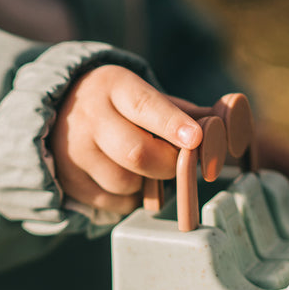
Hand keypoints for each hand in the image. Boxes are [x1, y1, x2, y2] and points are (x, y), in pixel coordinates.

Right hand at [49, 65, 202, 215]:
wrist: (63, 112)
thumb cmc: (119, 106)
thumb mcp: (144, 96)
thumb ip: (181, 112)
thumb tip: (225, 127)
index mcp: (114, 86)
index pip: (145, 106)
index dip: (173, 125)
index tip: (195, 138)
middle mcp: (89, 117)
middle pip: (136, 153)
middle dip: (167, 164)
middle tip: (177, 162)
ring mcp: (74, 152)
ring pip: (126, 183)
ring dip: (147, 182)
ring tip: (146, 167)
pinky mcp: (70, 181)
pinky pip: (115, 203)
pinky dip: (131, 198)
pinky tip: (128, 178)